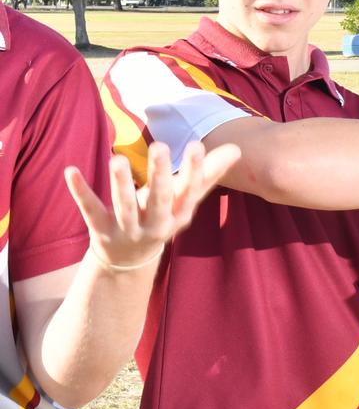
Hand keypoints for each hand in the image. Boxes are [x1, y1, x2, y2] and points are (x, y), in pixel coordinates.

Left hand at [65, 140, 240, 270]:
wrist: (131, 262)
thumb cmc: (163, 218)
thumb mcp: (186, 199)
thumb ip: (210, 173)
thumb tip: (238, 148)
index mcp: (179, 213)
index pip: (190, 191)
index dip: (195, 170)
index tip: (197, 145)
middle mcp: (156, 224)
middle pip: (160, 200)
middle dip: (161, 175)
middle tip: (161, 146)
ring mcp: (128, 230)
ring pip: (125, 207)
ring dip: (120, 184)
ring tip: (116, 159)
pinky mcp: (101, 231)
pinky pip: (91, 210)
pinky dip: (81, 191)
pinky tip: (71, 171)